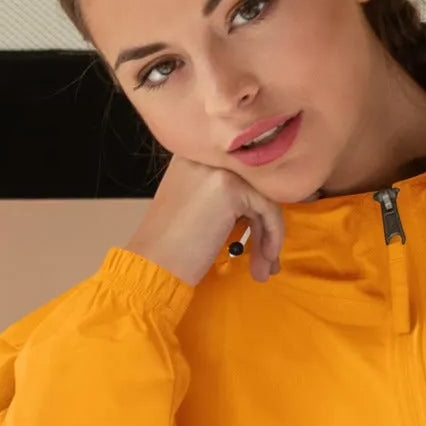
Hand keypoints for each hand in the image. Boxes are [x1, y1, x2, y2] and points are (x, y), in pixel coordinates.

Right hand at [127, 151, 286, 287]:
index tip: (259, 241)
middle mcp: (204, 155)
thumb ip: (226, 198)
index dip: (254, 210)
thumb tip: (267, 207)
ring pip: (263, 197)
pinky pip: (267, 209)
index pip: (240, 175)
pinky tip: (266, 258)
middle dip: (264, 226)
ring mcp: (217, 168)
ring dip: (269, 236)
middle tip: (267, 260)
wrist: (153, 266)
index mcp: (194, 155)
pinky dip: (272, 236)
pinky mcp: (229, 187)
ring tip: (264, 270)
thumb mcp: (199, 208)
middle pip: (254, 185)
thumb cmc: (172, 247)